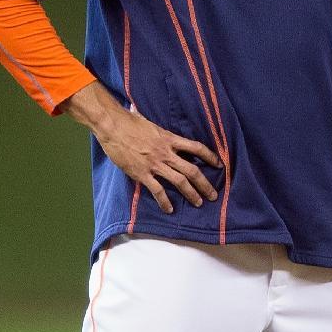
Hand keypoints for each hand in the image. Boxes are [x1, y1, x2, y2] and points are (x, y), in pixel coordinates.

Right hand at [64, 83, 220, 213]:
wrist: (112, 126)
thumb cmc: (129, 122)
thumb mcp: (150, 124)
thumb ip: (159, 131)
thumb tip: (161, 129)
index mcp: (169, 138)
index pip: (196, 147)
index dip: (210, 156)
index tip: (219, 165)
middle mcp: (166, 152)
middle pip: (192, 170)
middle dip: (204, 184)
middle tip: (212, 195)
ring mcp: (154, 164)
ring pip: (179, 181)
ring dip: (191, 194)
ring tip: (198, 203)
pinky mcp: (142, 173)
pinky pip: (157, 190)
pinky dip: (164, 201)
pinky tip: (169, 209)